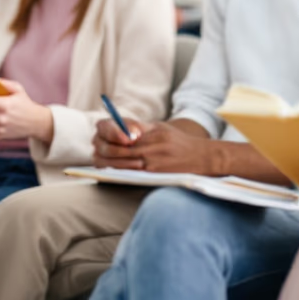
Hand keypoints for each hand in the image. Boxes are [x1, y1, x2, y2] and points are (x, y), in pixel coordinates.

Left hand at [93, 120, 217, 173]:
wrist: (203, 157)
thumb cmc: (180, 143)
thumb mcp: (162, 129)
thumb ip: (141, 129)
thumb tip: (118, 129)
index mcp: (151, 129)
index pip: (121, 127)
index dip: (108, 132)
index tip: (100, 135)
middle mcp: (151, 141)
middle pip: (117, 146)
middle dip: (102, 149)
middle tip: (95, 151)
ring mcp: (152, 157)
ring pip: (120, 161)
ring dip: (107, 162)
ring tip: (99, 162)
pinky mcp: (154, 171)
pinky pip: (130, 172)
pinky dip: (118, 171)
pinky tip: (111, 171)